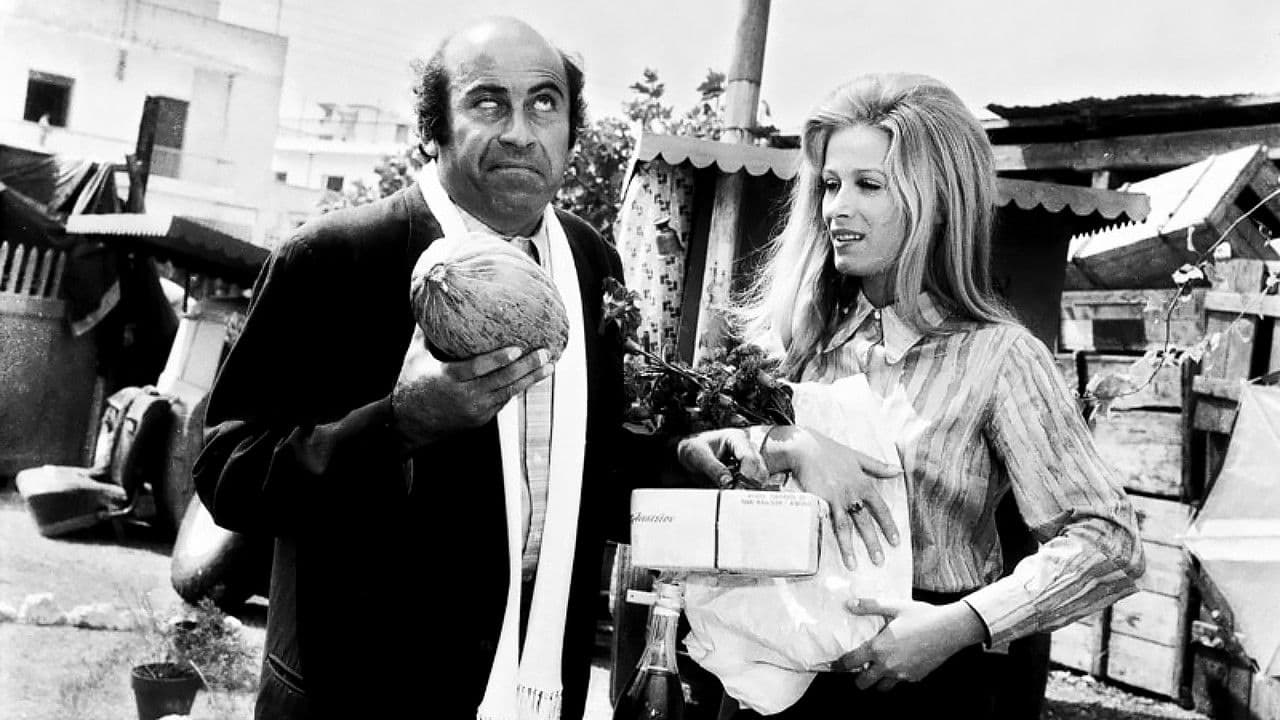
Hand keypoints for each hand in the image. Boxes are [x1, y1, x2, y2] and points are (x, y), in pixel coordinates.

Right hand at [392, 325, 552, 449]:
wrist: (408, 425)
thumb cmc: (410, 384)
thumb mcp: (415, 356)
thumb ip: (426, 330)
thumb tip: (431, 296)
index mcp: (447, 379)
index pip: (477, 369)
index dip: (498, 360)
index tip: (517, 349)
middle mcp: (464, 397)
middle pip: (501, 381)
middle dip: (526, 368)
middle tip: (545, 353)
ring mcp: (475, 410)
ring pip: (508, 393)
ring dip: (530, 379)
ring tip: (549, 366)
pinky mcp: (481, 419)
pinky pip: (503, 401)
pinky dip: (518, 388)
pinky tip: (533, 376)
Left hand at [676, 427, 771, 487]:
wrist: (690, 453)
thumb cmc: (694, 449)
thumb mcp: (699, 457)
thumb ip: (714, 469)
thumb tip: (728, 483)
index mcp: (735, 438)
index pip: (749, 457)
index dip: (747, 474)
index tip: (738, 488)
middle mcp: (746, 447)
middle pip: (759, 468)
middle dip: (750, 483)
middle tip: (736, 495)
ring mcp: (749, 460)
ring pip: (760, 477)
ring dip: (750, 488)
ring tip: (734, 495)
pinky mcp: (747, 471)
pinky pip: (754, 483)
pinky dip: (747, 490)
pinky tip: (735, 494)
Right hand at [767, 426, 900, 567]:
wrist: (805, 447)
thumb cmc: (830, 451)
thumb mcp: (858, 456)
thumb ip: (878, 466)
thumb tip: (899, 470)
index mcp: (863, 483)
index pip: (881, 509)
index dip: (889, 526)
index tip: (895, 542)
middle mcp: (852, 493)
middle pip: (865, 523)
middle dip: (873, 544)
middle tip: (879, 562)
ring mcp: (835, 498)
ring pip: (845, 527)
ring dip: (849, 547)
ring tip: (853, 565)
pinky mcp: (819, 501)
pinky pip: (825, 523)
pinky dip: (827, 537)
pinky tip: (828, 552)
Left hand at [833, 598, 985, 690]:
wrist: (950, 630)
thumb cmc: (922, 616)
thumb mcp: (894, 606)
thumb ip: (870, 606)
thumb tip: (849, 604)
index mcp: (878, 648)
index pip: (851, 663)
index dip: (840, 664)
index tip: (836, 664)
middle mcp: (888, 665)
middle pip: (863, 683)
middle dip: (858, 678)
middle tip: (860, 668)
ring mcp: (902, 674)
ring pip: (882, 687)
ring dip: (877, 680)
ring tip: (879, 668)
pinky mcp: (915, 677)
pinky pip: (900, 682)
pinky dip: (896, 677)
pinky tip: (900, 663)